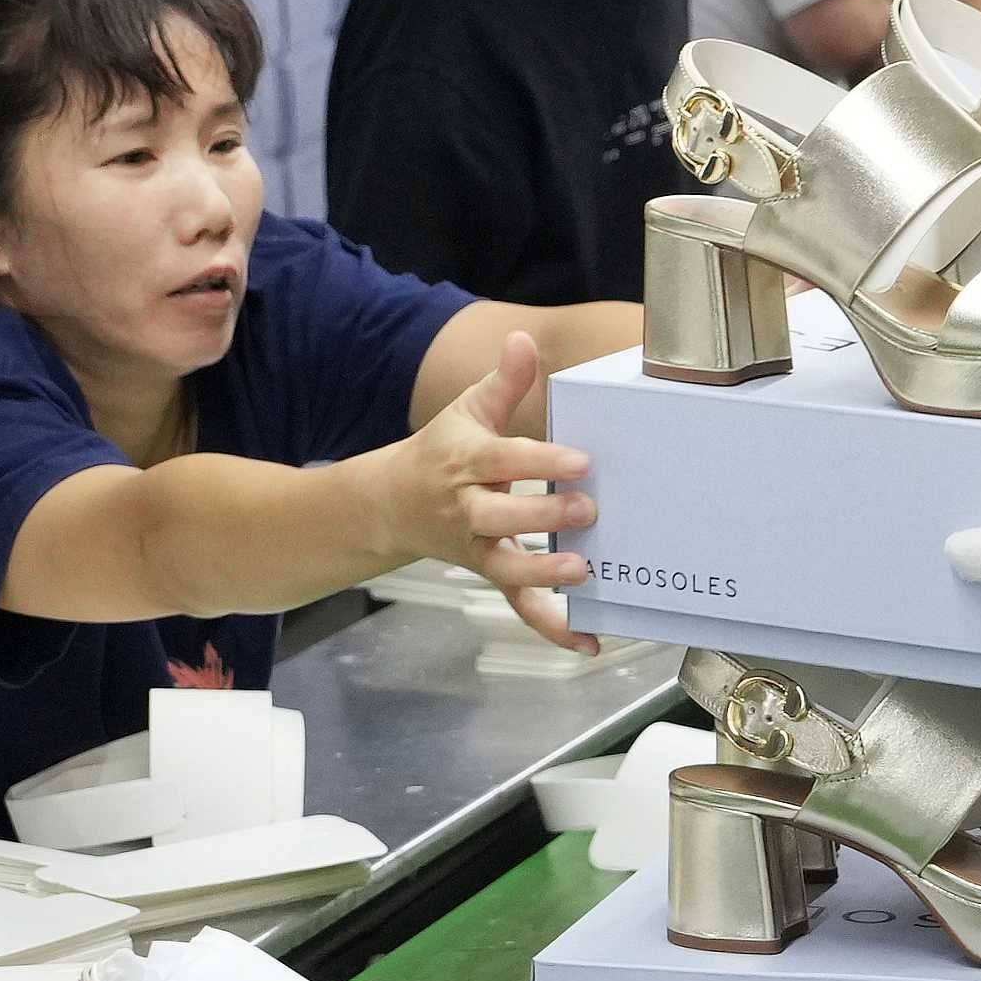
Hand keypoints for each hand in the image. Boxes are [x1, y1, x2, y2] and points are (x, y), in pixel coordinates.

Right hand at [378, 331, 591, 619]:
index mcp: (464, 461)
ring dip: (542, 572)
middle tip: (589, 509)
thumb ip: (502, 381)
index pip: (502, 459)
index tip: (580, 460)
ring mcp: (476, 547)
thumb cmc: (442, 452)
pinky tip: (589, 641)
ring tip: (581, 572)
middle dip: (543, 514)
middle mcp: (466, 508)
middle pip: (500, 515)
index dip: (540, 460)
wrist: (390, 504)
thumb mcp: (467, 411)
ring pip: (506, 565)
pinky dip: (553, 626)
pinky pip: (519, 604)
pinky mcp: (489, 573)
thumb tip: (522, 340)